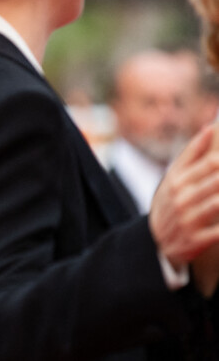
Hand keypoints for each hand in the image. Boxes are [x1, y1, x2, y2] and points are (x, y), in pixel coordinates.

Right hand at [149, 125, 218, 269]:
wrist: (156, 240)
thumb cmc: (171, 201)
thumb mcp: (174, 176)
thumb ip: (192, 153)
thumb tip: (209, 128)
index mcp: (176, 179)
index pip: (206, 159)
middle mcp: (181, 196)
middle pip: (215, 178)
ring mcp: (188, 218)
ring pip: (217, 203)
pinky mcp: (195, 240)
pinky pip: (218, 231)